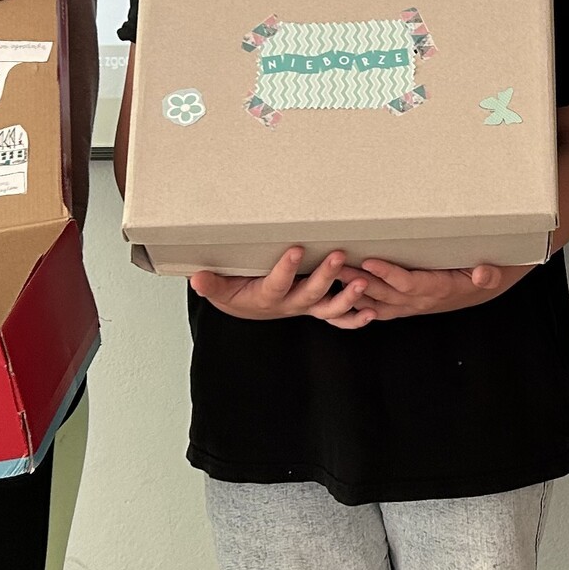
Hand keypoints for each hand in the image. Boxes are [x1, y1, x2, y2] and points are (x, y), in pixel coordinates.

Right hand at [190, 249, 372, 327]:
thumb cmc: (236, 293)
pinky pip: (338, 319)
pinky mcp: (317, 308)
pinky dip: (355, 319)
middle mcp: (290, 304)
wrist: (247, 308)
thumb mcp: (221, 290)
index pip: (277, 284)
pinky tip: (372, 312)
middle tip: (338, 256)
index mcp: (266, 297)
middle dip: (325, 276)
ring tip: (362, 282)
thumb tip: (196, 279)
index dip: (286, 269)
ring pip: (329, 307)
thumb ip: (212, 284)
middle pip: (310, 293)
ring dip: (348, 297)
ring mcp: (306, 307)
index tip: (296, 249)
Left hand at [352, 259, 532, 320]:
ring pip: (375, 301)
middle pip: (384, 293)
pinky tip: (336, 298)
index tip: (370, 260)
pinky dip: (355, 306)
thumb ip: (488, 274)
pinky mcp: (401, 306)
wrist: (478, 291)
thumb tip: (483, 274)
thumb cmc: (482, 276)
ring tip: (329, 275)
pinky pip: (375, 309)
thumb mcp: (493, 273)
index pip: (409, 283)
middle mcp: (420, 302)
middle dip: (358, 280)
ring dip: (351, 291)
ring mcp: (408, 306)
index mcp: (439, 290)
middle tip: (335, 265)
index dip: (389, 273)